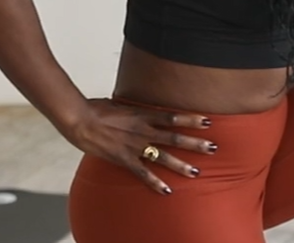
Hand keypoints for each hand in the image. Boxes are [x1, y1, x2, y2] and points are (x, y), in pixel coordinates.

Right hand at [59, 98, 217, 193]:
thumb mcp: (120, 103)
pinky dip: (155, 182)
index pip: (172, 116)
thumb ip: (134, 107)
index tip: (208, 121)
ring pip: (163, 156)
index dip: (191, 119)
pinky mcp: (124, 159)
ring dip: (181, 165)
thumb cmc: (96, 108)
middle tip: (213, 148)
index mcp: (142, 114)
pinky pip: (143, 173)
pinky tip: (167, 190)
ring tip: (196, 172)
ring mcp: (134, 146)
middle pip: (175, 138)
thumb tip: (140, 105)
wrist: (79, 119)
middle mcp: (143, 130)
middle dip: (195, 143)